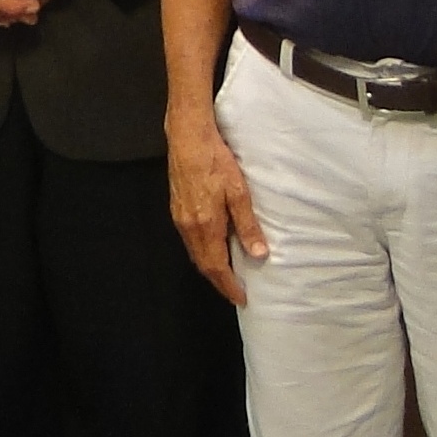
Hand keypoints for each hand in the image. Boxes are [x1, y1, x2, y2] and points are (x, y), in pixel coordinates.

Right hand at [167, 107, 263, 306]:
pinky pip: (189, 240)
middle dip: (219, 280)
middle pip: (202, 263)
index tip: (241, 299)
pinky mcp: (177, 208)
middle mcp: (188, 226)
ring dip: (210, 267)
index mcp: (206, 226)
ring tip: (227, 274)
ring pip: (194, 252)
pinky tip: (212, 248)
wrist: (188, 137)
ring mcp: (180, 217)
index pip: (216, 266)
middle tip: (235, 292)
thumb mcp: (239, 192)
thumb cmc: (216, 161)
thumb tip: (259, 254)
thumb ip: (248, 224)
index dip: (228, 285)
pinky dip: (202, 252)